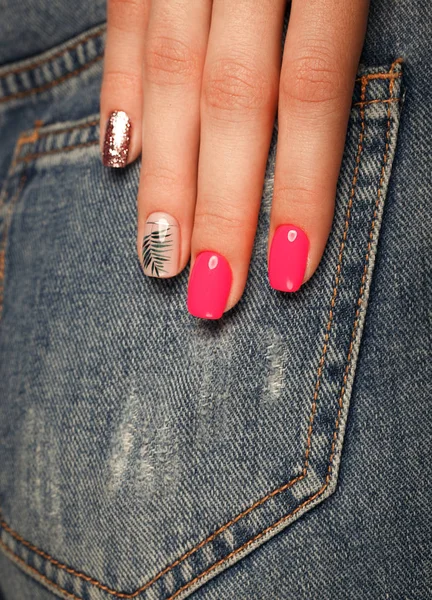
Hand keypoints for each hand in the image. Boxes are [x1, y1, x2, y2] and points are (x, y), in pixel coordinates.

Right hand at [100, 0, 368, 318]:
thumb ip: (336, 47)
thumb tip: (314, 158)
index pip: (311, 90)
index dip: (302, 185)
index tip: (289, 269)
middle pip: (232, 99)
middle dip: (221, 204)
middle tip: (213, 288)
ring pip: (170, 73)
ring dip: (164, 172)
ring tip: (161, 251)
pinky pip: (123, 19)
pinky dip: (118, 88)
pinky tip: (120, 153)